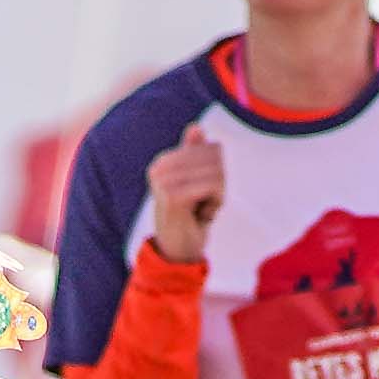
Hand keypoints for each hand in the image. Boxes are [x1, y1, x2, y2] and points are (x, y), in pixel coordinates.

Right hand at [142, 122, 226, 263]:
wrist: (176, 251)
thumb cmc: (188, 217)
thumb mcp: (194, 182)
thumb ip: (194, 155)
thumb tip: (196, 127)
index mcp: (163, 161)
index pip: (211, 149)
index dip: (217, 173)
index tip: (201, 193)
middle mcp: (159, 167)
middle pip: (215, 158)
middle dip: (218, 183)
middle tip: (202, 203)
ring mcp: (164, 181)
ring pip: (217, 172)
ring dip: (217, 195)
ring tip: (201, 209)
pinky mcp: (173, 195)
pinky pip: (214, 186)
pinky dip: (216, 203)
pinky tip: (201, 215)